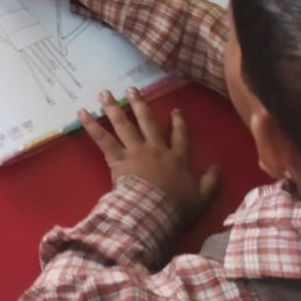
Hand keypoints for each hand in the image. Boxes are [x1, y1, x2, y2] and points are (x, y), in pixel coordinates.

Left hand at [80, 89, 221, 222]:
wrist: (155, 211)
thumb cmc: (178, 207)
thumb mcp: (203, 197)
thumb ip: (212, 181)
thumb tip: (218, 167)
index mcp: (177, 158)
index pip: (180, 136)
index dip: (179, 123)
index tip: (176, 110)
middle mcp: (156, 149)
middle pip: (148, 122)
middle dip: (140, 104)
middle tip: (132, 89)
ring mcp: (136, 151)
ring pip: (124, 125)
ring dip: (114, 108)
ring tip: (104, 93)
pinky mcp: (118, 158)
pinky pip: (103, 139)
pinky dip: (91, 126)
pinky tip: (82, 113)